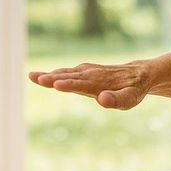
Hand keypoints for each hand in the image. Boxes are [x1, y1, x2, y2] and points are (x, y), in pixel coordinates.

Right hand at [28, 62, 149, 109]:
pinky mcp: (85, 71)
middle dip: (52, 78)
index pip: (82, 84)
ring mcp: (87, 71)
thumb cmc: (134, 89)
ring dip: (49, 75)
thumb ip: (116, 99)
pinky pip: (68, 72)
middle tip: (35, 78)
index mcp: (100, 83)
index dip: (68, 85)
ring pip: (66, 73)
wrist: (139, 74)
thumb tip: (102, 99)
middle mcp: (91, 74)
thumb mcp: (131, 98)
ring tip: (32, 76)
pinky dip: (55, 73)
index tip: (55, 85)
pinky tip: (43, 76)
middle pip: (69, 77)